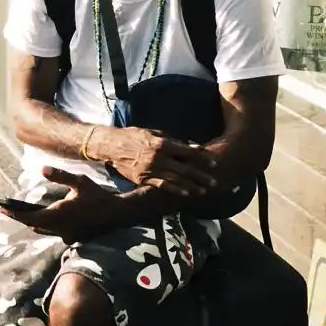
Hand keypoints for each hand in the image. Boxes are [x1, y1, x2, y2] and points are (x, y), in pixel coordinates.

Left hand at [2, 169, 123, 242]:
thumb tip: (41, 169)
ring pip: (43, 230)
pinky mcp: (73, 237)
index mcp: (59, 215)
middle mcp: (60, 228)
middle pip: (34, 224)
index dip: (15, 214)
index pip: (30, 217)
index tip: (2, 209)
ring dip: (31, 222)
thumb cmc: (98, 196)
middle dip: (20, 217)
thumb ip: (60, 176)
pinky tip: (41, 219)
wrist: (118, 214)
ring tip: (20, 214)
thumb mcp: (80, 181)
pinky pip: (53, 233)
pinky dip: (44, 226)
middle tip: (6, 211)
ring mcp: (67, 235)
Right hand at [91, 124, 219, 197]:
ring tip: (204, 190)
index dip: (203, 158)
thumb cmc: (133, 136)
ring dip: (192, 185)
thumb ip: (170, 140)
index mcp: (162, 143)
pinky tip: (186, 193)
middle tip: (214, 181)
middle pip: (185, 168)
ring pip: (176, 180)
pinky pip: (163, 186)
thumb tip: (187, 146)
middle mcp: (158, 158)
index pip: (188, 152)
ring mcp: (151, 170)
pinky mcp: (144, 179)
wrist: (111, 145)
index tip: (214, 163)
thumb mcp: (153, 132)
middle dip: (201, 176)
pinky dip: (176, 190)